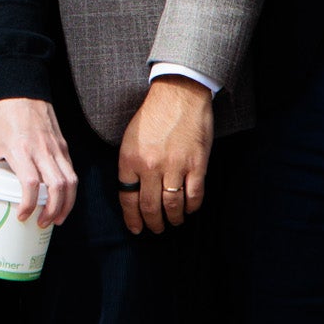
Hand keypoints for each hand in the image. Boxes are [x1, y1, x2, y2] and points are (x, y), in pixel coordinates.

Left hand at [0, 97, 80, 229]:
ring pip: (70, 181)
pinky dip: (70, 190)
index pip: (30, 183)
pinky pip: (72, 172)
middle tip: (43, 223)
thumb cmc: (1, 118)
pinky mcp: (64, 146)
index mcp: (19, 149)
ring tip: (57, 218)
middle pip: (57, 186)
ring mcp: (56, 147)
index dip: (29, 204)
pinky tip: (62, 200)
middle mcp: (41, 149)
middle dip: (53, 210)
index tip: (22, 216)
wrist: (22, 91)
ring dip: (67, 204)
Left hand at [115, 74, 211, 235]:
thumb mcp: (130, 137)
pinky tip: (190, 209)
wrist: (179, 94)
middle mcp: (150, 166)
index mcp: (130, 158)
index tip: (136, 228)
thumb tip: (132, 191)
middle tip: (155, 229)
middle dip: (152, 223)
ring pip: (172, 206)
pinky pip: (194, 196)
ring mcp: (175, 166)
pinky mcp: (196, 164)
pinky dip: (192, 207)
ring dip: (173, 219)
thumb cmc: (154, 114)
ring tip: (174, 222)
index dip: (132, 218)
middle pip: (149, 207)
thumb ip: (130, 164)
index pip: (127, 198)